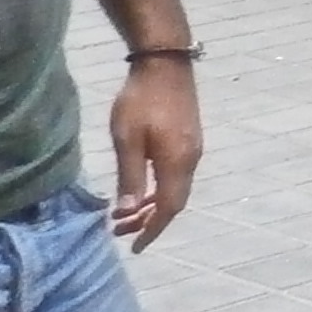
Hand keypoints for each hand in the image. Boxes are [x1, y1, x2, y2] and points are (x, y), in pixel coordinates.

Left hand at [108, 59, 201, 252]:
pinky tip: (141, 188)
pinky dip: (158, 190)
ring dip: (152, 206)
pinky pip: (176, 176)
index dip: (152, 230)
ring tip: (126, 214)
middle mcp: (191, 160)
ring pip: (175, 189)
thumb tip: (128, 212)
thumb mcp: (127, 139)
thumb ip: (130, 176)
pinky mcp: (188, 139)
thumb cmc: (141, 101)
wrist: (166, 64)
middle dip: (149, 221)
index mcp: (177, 163)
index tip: (134, 248)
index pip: (168, 208)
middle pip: (174, 202)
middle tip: (119, 231)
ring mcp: (192, 149)